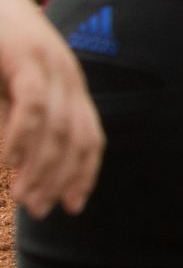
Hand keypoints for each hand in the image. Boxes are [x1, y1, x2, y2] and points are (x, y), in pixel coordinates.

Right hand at [0, 0, 101, 217]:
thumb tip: (18, 158)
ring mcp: (49, 64)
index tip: (74, 206)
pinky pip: (32, 106)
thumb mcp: (7, 86)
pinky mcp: (25, 56)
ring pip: (58, 127)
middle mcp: (67, 74)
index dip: (84, 173)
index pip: (89, 135)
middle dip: (63, 179)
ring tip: (27, 198)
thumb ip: (14, 118)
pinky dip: (21, 138)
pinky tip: (6, 164)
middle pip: (78, 137)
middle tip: (43, 211)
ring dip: (43, 167)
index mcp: (68, 83)